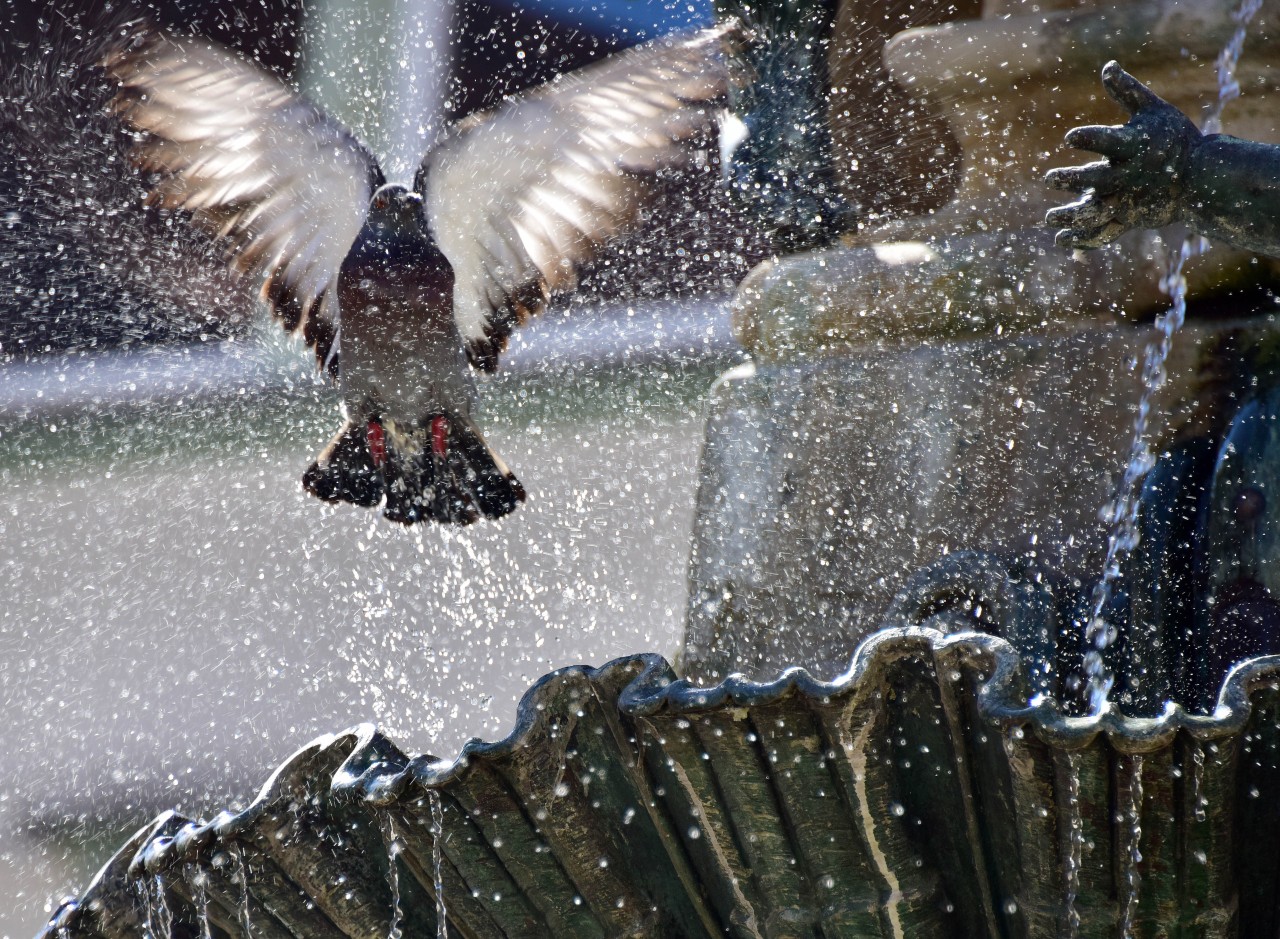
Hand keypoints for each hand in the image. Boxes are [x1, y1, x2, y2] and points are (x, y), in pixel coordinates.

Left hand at [1045, 61, 1201, 248]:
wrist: (1201, 177)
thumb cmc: (1174, 138)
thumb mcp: (1154, 110)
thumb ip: (1127, 92)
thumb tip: (1107, 66)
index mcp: (1136, 145)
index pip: (1110, 141)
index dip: (1090, 138)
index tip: (1069, 137)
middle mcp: (1131, 174)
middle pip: (1100, 179)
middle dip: (1074, 180)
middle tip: (1050, 178)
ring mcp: (1130, 199)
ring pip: (1099, 211)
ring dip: (1073, 217)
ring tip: (1049, 219)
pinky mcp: (1129, 218)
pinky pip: (1105, 232)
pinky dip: (1085, 240)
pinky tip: (1062, 241)